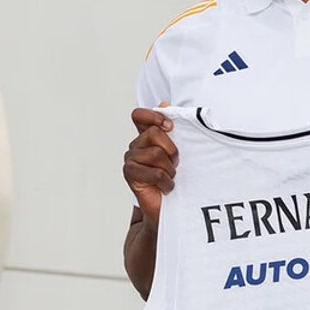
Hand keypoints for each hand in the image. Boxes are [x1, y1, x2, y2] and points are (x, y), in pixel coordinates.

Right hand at [122, 104, 177, 223]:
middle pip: (154, 133)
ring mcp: (130, 159)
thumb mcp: (180, 150)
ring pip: (156, 153)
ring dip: (169, 169)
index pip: (140, 116)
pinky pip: (154, 172)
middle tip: (174, 164)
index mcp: (146, 136)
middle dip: (171, 150)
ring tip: (169, 178)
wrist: (171, 207)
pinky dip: (166, 182)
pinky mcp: (130, 174)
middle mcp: (136, 145)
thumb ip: (172, 128)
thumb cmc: (177, 178)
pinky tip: (165, 187)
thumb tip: (164, 103)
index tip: (170, 126)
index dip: (154, 116)